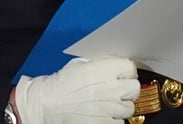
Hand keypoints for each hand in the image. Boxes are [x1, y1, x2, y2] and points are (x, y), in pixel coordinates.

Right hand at [14, 57, 138, 123]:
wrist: (48, 105)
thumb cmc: (62, 84)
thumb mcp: (80, 65)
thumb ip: (101, 64)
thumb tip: (117, 64)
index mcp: (101, 70)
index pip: (130, 67)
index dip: (125, 71)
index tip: (121, 74)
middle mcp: (108, 88)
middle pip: (134, 87)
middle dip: (127, 89)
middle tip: (117, 90)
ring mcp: (109, 108)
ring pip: (130, 108)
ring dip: (121, 107)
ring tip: (107, 105)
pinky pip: (120, 123)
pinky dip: (113, 120)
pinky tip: (103, 115)